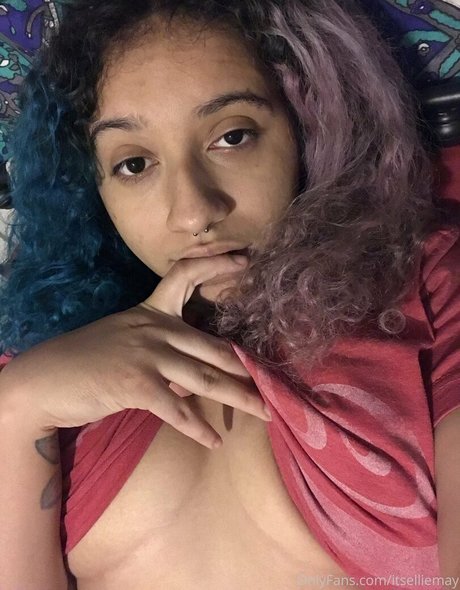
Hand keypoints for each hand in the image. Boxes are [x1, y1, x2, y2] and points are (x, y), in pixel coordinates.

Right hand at [0, 254, 269, 448]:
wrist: (47, 378)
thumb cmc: (89, 360)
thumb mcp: (130, 344)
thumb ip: (166, 355)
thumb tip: (197, 377)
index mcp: (152, 311)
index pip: (185, 275)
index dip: (215, 266)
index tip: (244, 260)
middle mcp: (155, 328)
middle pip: (214, 347)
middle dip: (248, 370)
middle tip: (276, 385)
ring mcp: (147, 354)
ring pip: (205, 378)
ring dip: (238, 398)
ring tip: (263, 413)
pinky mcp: (136, 383)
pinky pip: (175, 408)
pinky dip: (196, 427)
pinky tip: (214, 440)